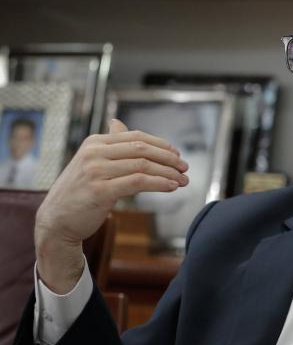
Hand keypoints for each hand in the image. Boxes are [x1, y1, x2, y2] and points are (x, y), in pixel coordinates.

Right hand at [35, 119, 188, 292]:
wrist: (55, 221)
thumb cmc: (78, 192)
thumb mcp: (91, 162)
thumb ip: (109, 145)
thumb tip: (118, 123)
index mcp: (95, 143)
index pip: (136, 137)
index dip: (161, 144)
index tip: (177, 154)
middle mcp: (94, 153)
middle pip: (142, 149)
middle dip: (168, 158)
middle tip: (184, 167)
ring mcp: (95, 171)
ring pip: (142, 165)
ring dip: (168, 173)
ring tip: (182, 180)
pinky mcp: (100, 191)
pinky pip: (138, 182)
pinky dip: (159, 183)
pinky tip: (171, 187)